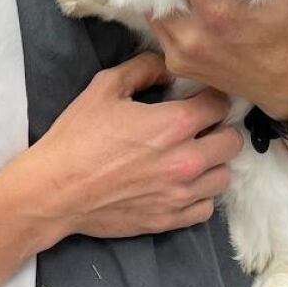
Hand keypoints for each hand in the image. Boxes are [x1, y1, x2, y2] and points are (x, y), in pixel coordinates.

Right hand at [31, 51, 243, 238]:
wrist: (55, 190)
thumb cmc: (78, 136)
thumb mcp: (106, 87)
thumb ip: (144, 69)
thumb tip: (168, 66)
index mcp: (174, 124)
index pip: (220, 104)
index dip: (212, 96)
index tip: (200, 97)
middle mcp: (186, 160)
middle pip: (232, 141)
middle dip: (219, 128)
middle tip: (199, 126)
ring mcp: (180, 195)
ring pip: (223, 177)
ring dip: (213, 163)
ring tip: (192, 156)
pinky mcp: (169, 220)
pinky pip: (206, 209)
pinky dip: (200, 195)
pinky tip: (181, 184)